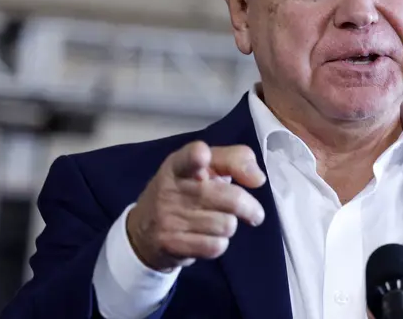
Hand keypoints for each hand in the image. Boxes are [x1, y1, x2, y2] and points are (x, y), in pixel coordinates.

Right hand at [126, 141, 266, 270]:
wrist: (144, 230)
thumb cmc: (186, 191)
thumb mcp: (206, 167)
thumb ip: (235, 160)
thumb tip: (258, 179)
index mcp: (178, 165)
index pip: (188, 157)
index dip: (197, 156)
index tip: (202, 156)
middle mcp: (171, 189)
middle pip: (232, 199)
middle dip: (249, 207)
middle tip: (253, 212)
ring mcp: (169, 217)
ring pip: (226, 225)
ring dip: (229, 225)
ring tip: (217, 221)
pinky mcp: (171, 244)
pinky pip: (215, 246)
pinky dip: (219, 244)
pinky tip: (207, 238)